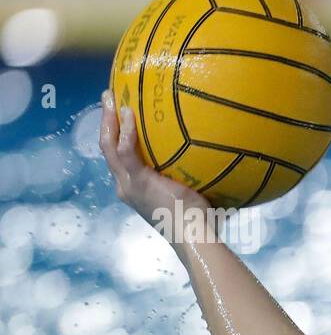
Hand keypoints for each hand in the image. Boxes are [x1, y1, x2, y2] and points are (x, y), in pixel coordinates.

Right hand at [99, 89, 209, 233]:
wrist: (195, 237)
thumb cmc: (201, 222)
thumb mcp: (194, 194)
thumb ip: (196, 177)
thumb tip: (220, 158)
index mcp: (136, 189)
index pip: (121, 158)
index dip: (118, 136)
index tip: (122, 116)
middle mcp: (127, 186)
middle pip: (108, 148)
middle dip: (106, 122)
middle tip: (108, 98)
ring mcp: (130, 185)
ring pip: (109, 146)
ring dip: (108, 120)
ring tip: (110, 97)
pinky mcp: (138, 183)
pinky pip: (126, 151)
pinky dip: (127, 131)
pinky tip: (131, 113)